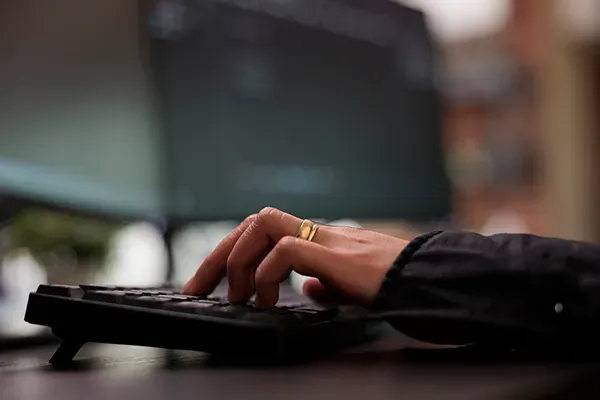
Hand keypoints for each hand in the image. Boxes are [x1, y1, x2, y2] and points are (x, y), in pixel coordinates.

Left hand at [183, 207, 408, 307]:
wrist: (432, 281)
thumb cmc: (399, 285)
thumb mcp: (353, 287)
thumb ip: (327, 283)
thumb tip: (305, 289)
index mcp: (320, 240)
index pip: (264, 230)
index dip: (232, 252)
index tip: (211, 282)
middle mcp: (319, 233)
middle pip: (254, 222)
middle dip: (219, 254)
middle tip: (197, 287)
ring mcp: (327, 240)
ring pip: (262, 224)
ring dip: (238, 261)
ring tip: (238, 297)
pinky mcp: (337, 255)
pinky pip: (286, 251)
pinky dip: (266, 275)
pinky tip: (267, 302)